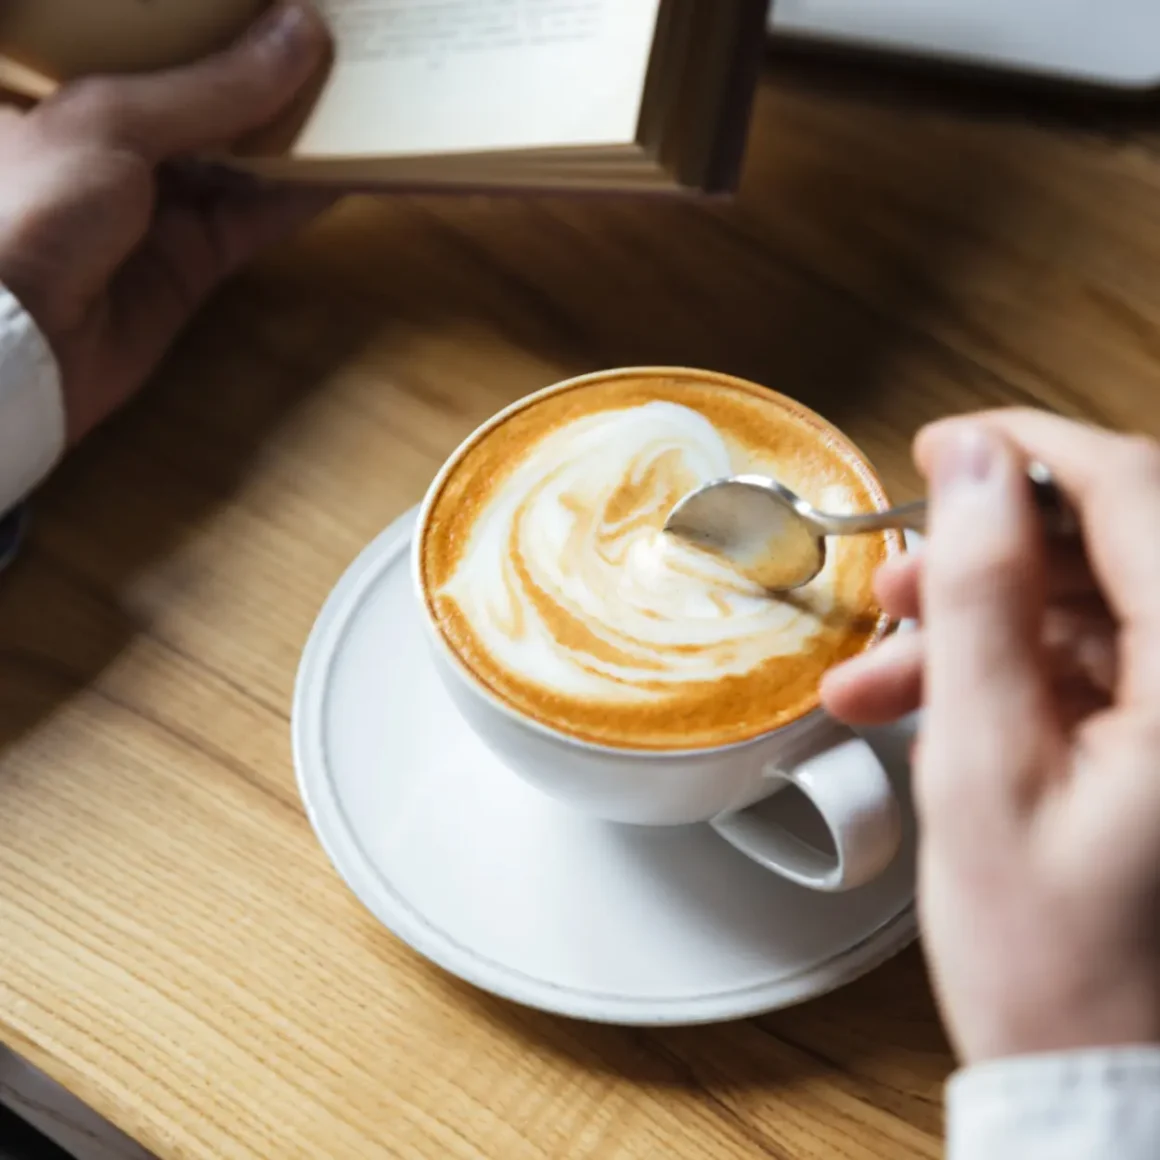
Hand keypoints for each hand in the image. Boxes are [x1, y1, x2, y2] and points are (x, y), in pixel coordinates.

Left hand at [0, 1, 331, 445]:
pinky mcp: (190, 263)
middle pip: (202, 95)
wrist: (17, 347)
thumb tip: (300, 32)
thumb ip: (211, 85)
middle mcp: (111, 139)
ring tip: (359, 94)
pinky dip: (300, 199)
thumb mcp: (114, 121)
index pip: (146, 33)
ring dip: (294, 133)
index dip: (210, 16)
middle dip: (262, 71)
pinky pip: (254, 221)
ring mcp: (152, 205)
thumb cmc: (31, 205)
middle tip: (332, 39)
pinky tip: (350, 170)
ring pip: (237, 159)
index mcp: (64, 81)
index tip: (273, 1)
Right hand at [822, 410, 1159, 1063]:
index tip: (942, 452)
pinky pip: (1099, 664)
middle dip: (987, 553)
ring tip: (886, 668)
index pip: (1134, 491)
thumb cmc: (1056, 960)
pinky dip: (1012, 671)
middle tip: (896, 582)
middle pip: (1117, 542)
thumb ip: (979, 603)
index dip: (1026, 454)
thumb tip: (971, 475)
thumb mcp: (985, 768)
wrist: (1103, 1078)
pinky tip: (930, 704)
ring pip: (1098, 605)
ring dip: (984, 621)